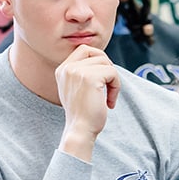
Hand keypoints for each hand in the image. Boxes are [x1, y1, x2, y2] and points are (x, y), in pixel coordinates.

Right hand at [55, 45, 119, 161]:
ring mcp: (77, 71)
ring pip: (106, 63)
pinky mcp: (90, 77)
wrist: (80, 130)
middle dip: (106, 67)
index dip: (98, 60)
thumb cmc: (82, 113)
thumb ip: (81, 72)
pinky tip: (109, 102)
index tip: (101, 80)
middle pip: (96, 53)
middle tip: (107, 85)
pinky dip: (116, 87)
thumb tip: (101, 59)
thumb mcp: (76, 88)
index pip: (84, 50)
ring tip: (108, 96)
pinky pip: (113, 73)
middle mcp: (67, 68)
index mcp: (62, 69)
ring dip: (113, 80)